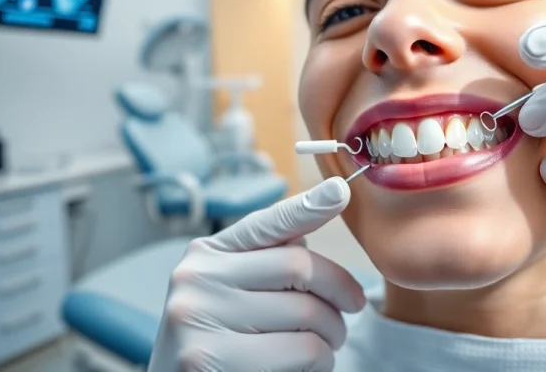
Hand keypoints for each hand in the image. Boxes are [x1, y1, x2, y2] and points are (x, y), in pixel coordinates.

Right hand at [148, 178, 365, 371]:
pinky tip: (307, 368)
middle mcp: (196, 279)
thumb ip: (264, 262)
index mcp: (204, 255)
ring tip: (324, 347)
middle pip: (300, 267)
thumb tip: (313, 222)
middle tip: (349, 312)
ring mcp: (199, 319)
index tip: (339, 191)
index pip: (265, 223)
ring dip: (332, 335)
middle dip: (339, 293)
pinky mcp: (212, 360)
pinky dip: (320, 362)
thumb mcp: (226, 293)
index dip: (307, 207)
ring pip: (309, 314)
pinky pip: (302, 352)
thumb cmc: (214, 345)